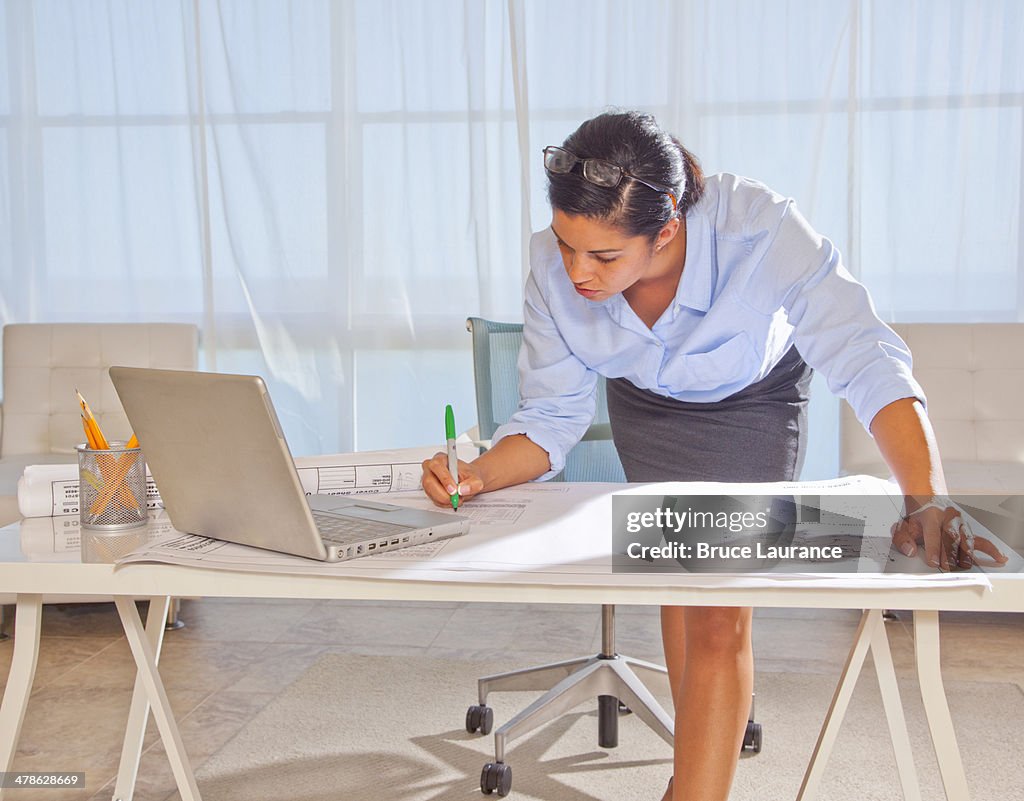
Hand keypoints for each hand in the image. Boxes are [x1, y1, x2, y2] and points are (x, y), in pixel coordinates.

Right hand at [421, 452, 485, 507]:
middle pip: (429, 482)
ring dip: (444, 500)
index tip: (454, 490)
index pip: (437, 466)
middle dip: (443, 494)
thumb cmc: (469, 476)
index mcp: (441, 458)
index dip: (445, 479)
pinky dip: (444, 503)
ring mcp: (428, 479)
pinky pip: (432, 499)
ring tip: (457, 499)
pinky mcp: (429, 490)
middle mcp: (431, 468)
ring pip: (430, 492)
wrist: (469, 481)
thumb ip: (472, 484)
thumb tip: (462, 489)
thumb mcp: (476, 479)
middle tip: (455, 499)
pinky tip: (452, 500)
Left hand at [891, 501, 1008, 569]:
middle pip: (952, 538)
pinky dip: (991, 550)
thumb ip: (901, 539)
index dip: (933, 549)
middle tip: (947, 567)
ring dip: (965, 555)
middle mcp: (949, 518)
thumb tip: (909, 551)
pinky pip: (982, 540)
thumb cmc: (917, 517)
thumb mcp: (903, 525)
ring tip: (962, 566)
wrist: (928, 499)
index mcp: (931, 515)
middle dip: (950, 554)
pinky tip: (999, 558)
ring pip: (966, 540)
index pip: (933, 533)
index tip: (933, 562)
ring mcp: (961, 524)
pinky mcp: (969, 530)